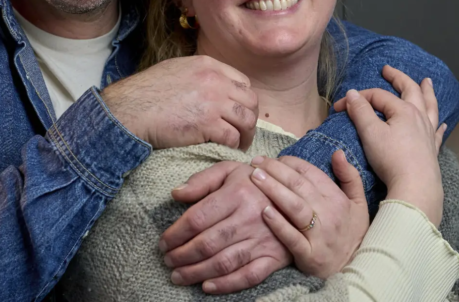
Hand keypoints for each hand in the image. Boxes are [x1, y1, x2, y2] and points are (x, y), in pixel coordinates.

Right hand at [101, 55, 258, 149]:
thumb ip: (198, 74)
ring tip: (239, 144)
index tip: (239, 112)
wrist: (130, 109)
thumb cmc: (146, 92)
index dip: (243, 100)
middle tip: (244, 132)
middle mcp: (215, 81)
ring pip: (246, 120)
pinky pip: (232, 137)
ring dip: (245, 134)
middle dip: (250, 118)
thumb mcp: (176, 69)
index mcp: (208, 65)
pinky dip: (232, 146)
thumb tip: (211, 86)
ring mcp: (213, 102)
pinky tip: (227, 149)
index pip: (243, 82)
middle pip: (250, 101)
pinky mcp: (207, 124)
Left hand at [159, 161, 291, 293]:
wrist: (295, 195)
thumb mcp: (230, 170)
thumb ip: (202, 180)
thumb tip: (176, 194)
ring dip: (196, 272)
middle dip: (182, 256)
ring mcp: (263, 240)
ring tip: (178, 276)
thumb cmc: (254, 182)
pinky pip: (249, 276)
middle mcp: (249, 217)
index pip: (197, 218)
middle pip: (207, 243)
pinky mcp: (274, 257)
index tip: (163, 243)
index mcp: (237, 194)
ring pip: (224, 262)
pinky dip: (226, 285)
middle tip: (167, 262)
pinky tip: (207, 287)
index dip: (175, 234)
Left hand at [249, 152, 368, 277]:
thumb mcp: (359, 203)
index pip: (310, 173)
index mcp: (337, 198)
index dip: (290, 162)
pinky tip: (264, 211)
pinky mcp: (309, 255)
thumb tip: (337, 152)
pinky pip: (292, 237)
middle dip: (275, 170)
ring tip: (255, 177)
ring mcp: (319, 235)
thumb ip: (350, 176)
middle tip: (256, 162)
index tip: (273, 158)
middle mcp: (329, 213)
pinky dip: (278, 224)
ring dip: (273, 189)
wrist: (357, 269)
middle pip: (299, 185)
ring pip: (294, 207)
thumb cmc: (352, 233)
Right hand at [333, 65, 445, 225]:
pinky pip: (437, 131)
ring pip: (430, 106)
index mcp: (403, 110)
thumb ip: (360, 112)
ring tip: (427, 81)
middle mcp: (419, 117)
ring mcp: (428, 132)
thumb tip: (352, 93)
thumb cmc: (391, 159)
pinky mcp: (432, 149)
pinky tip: (441, 123)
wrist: (416, 186)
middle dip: (398, 78)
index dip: (357, 98)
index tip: (339, 107)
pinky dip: (438, 123)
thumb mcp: (370, 133)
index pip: (377, 96)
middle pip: (410, 90)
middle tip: (388, 70)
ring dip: (427, 92)